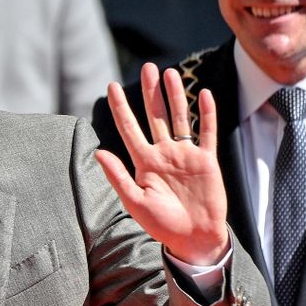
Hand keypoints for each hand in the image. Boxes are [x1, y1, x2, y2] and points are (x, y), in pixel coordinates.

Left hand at [95, 63, 230, 266]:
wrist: (193, 238)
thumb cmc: (162, 225)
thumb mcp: (135, 201)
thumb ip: (118, 176)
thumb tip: (98, 152)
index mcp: (144, 163)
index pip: (129, 129)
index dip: (120, 108)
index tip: (110, 86)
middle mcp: (164, 154)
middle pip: (155, 117)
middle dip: (150, 93)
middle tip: (147, 67)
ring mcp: (185, 155)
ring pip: (179, 118)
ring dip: (175, 96)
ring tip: (170, 73)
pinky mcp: (207, 160)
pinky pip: (207, 132)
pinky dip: (206, 114)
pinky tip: (203, 94)